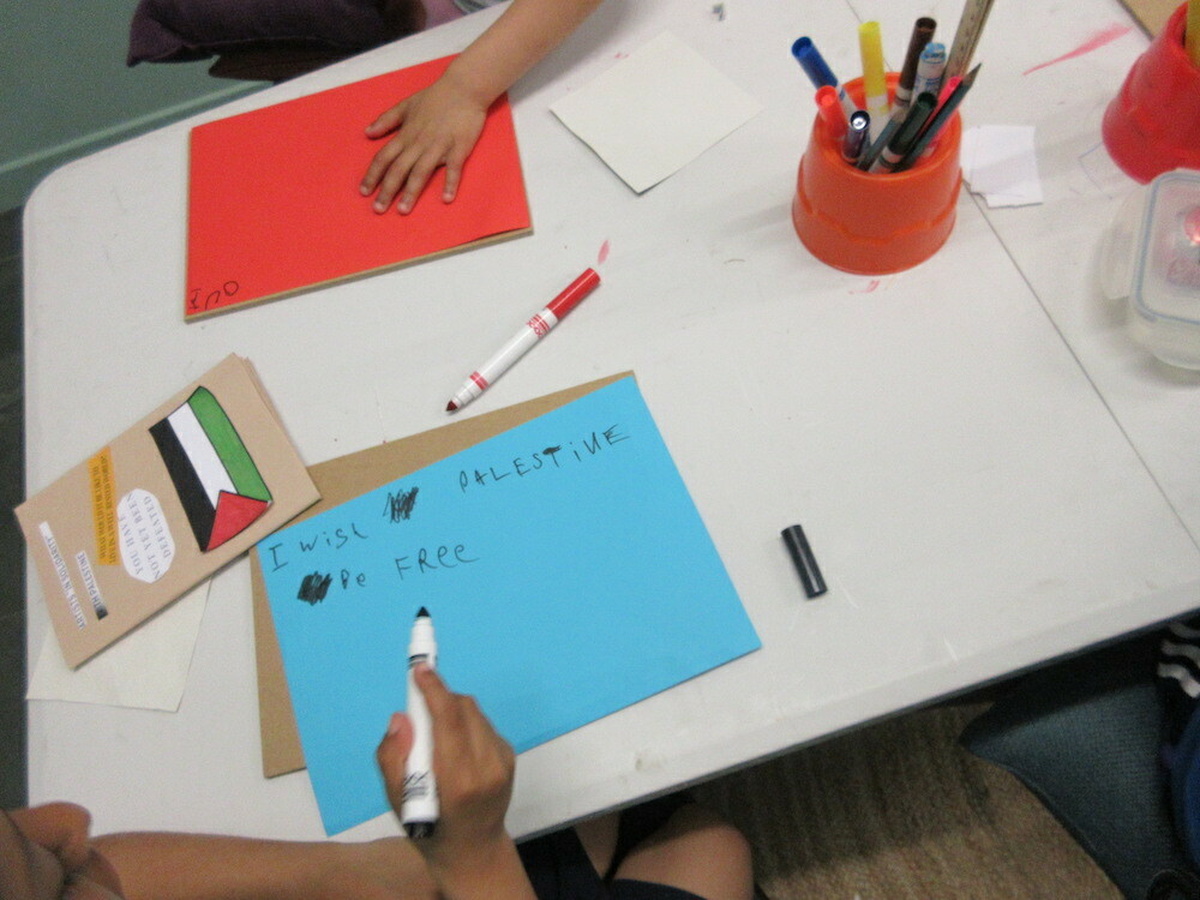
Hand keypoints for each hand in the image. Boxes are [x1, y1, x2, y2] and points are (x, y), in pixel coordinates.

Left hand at [360, 74, 488, 214]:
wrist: (463, 89)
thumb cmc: (435, 97)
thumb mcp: (406, 105)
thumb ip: (387, 120)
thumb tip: (368, 133)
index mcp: (406, 134)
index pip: (384, 157)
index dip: (373, 175)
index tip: (364, 192)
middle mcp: (418, 143)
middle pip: (398, 169)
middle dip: (387, 190)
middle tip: (378, 209)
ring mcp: (438, 146)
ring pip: (421, 172)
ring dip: (411, 192)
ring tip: (403, 210)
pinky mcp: (458, 148)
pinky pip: (453, 168)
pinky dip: (449, 183)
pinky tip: (446, 198)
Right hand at [377, 665, 524, 895]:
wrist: (473, 850)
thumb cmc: (428, 828)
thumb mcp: (398, 802)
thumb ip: (393, 758)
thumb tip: (401, 717)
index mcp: (459, 782)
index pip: (450, 722)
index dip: (435, 691)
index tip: (420, 669)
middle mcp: (488, 767)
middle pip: (465, 709)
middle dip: (440, 698)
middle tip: (419, 705)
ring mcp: (503, 761)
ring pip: (475, 714)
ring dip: (452, 713)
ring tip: (436, 736)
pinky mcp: (510, 757)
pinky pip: (483, 725)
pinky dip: (465, 726)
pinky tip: (455, 748)